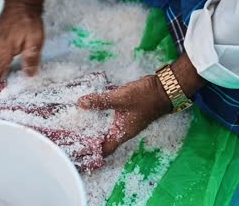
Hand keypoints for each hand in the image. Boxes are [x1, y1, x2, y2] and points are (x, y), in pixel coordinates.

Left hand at [78, 54, 205, 155]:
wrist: (164, 88)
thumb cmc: (145, 97)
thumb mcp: (120, 98)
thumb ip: (101, 101)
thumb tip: (81, 103)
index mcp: (122, 133)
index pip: (106, 149)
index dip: (93, 151)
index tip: (78, 148)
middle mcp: (123, 129)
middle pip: (104, 139)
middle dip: (90, 137)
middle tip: (74, 133)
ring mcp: (125, 120)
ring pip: (107, 126)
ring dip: (95, 124)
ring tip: (79, 121)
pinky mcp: (126, 111)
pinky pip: (110, 115)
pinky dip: (101, 113)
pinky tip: (93, 106)